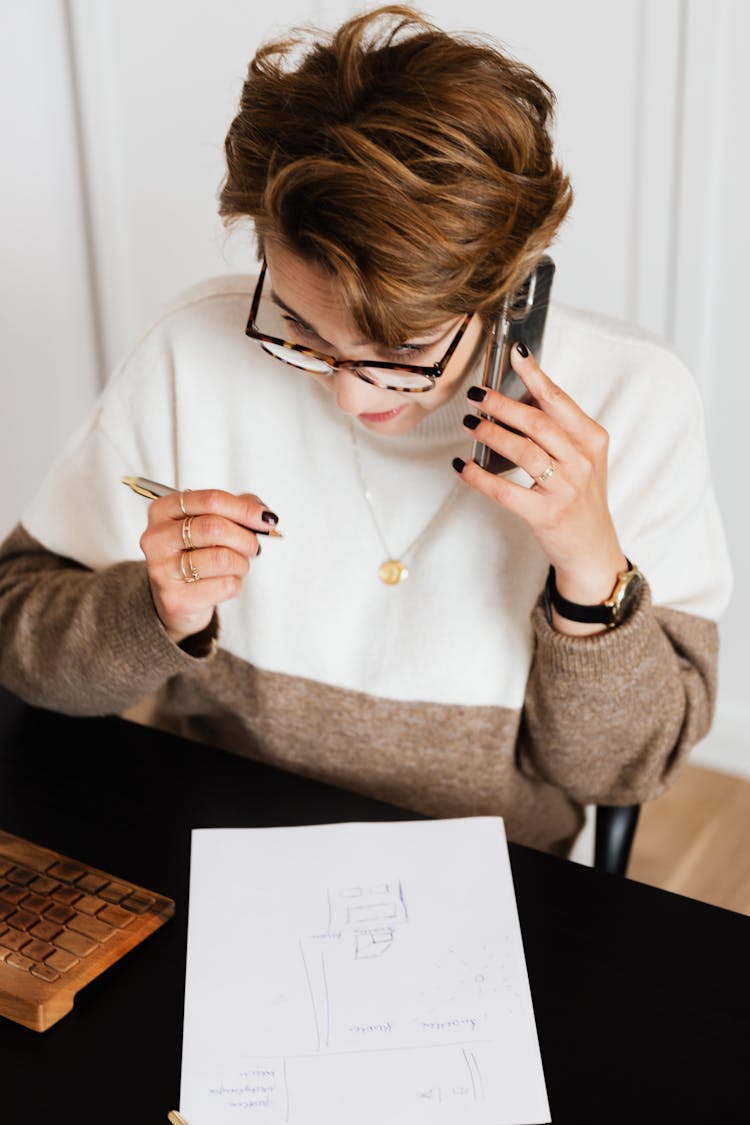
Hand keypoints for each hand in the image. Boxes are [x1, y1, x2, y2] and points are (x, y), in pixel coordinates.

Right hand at [138, 488, 278, 643]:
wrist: (175, 597)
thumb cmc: (194, 553)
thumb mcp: (210, 522)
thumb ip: (236, 509)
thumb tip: (262, 514)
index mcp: (163, 510)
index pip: (209, 500)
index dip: (244, 509)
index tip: (266, 519)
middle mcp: (157, 538)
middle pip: (215, 528)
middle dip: (245, 538)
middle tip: (253, 546)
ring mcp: (163, 570)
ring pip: (222, 558)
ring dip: (242, 563)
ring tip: (237, 565)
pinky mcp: (176, 599)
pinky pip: (225, 585)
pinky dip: (236, 583)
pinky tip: (225, 581)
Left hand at [456, 342, 626, 632]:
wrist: (592, 547)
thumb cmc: (580, 497)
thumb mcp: (582, 458)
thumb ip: (558, 429)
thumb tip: (518, 396)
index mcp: (592, 440)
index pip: (559, 400)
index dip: (535, 375)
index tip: (515, 354)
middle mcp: (582, 462)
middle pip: (537, 422)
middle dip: (502, 404)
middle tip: (477, 395)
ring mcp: (565, 489)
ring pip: (522, 451)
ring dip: (491, 433)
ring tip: (470, 423)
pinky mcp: (545, 514)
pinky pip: (505, 490)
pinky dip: (479, 476)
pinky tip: (462, 466)